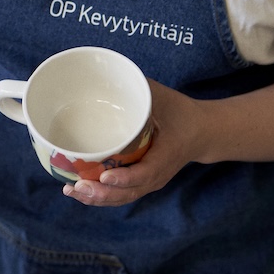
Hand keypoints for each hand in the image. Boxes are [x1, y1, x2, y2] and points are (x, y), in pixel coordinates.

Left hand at [63, 79, 212, 207]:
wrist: (201, 133)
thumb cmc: (180, 112)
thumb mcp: (163, 97)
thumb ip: (140, 89)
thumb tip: (109, 74)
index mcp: (166, 155)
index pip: (145, 173)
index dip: (124, 178)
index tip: (104, 176)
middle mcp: (157, 174)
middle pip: (128, 193)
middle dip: (102, 194)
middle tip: (77, 187)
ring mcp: (149, 182)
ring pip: (122, 198)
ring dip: (97, 199)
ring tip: (72, 191)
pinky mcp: (142, 182)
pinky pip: (121, 195)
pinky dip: (101, 196)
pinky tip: (80, 191)